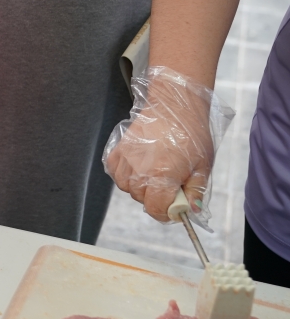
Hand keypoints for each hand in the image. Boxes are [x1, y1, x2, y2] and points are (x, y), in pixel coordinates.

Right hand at [104, 67, 230, 222]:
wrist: (174, 106)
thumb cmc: (191, 133)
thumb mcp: (203, 165)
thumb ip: (196, 191)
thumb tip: (191, 210)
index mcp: (163, 177)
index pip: (156, 210)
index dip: (167, 213)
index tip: (174, 208)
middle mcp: (140, 171)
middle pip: (142, 200)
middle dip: (155, 198)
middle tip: (169, 185)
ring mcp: (126, 160)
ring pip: (127, 188)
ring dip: (140, 187)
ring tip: (153, 174)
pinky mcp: (118, 150)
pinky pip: (115, 173)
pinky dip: (124, 174)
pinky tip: (138, 167)